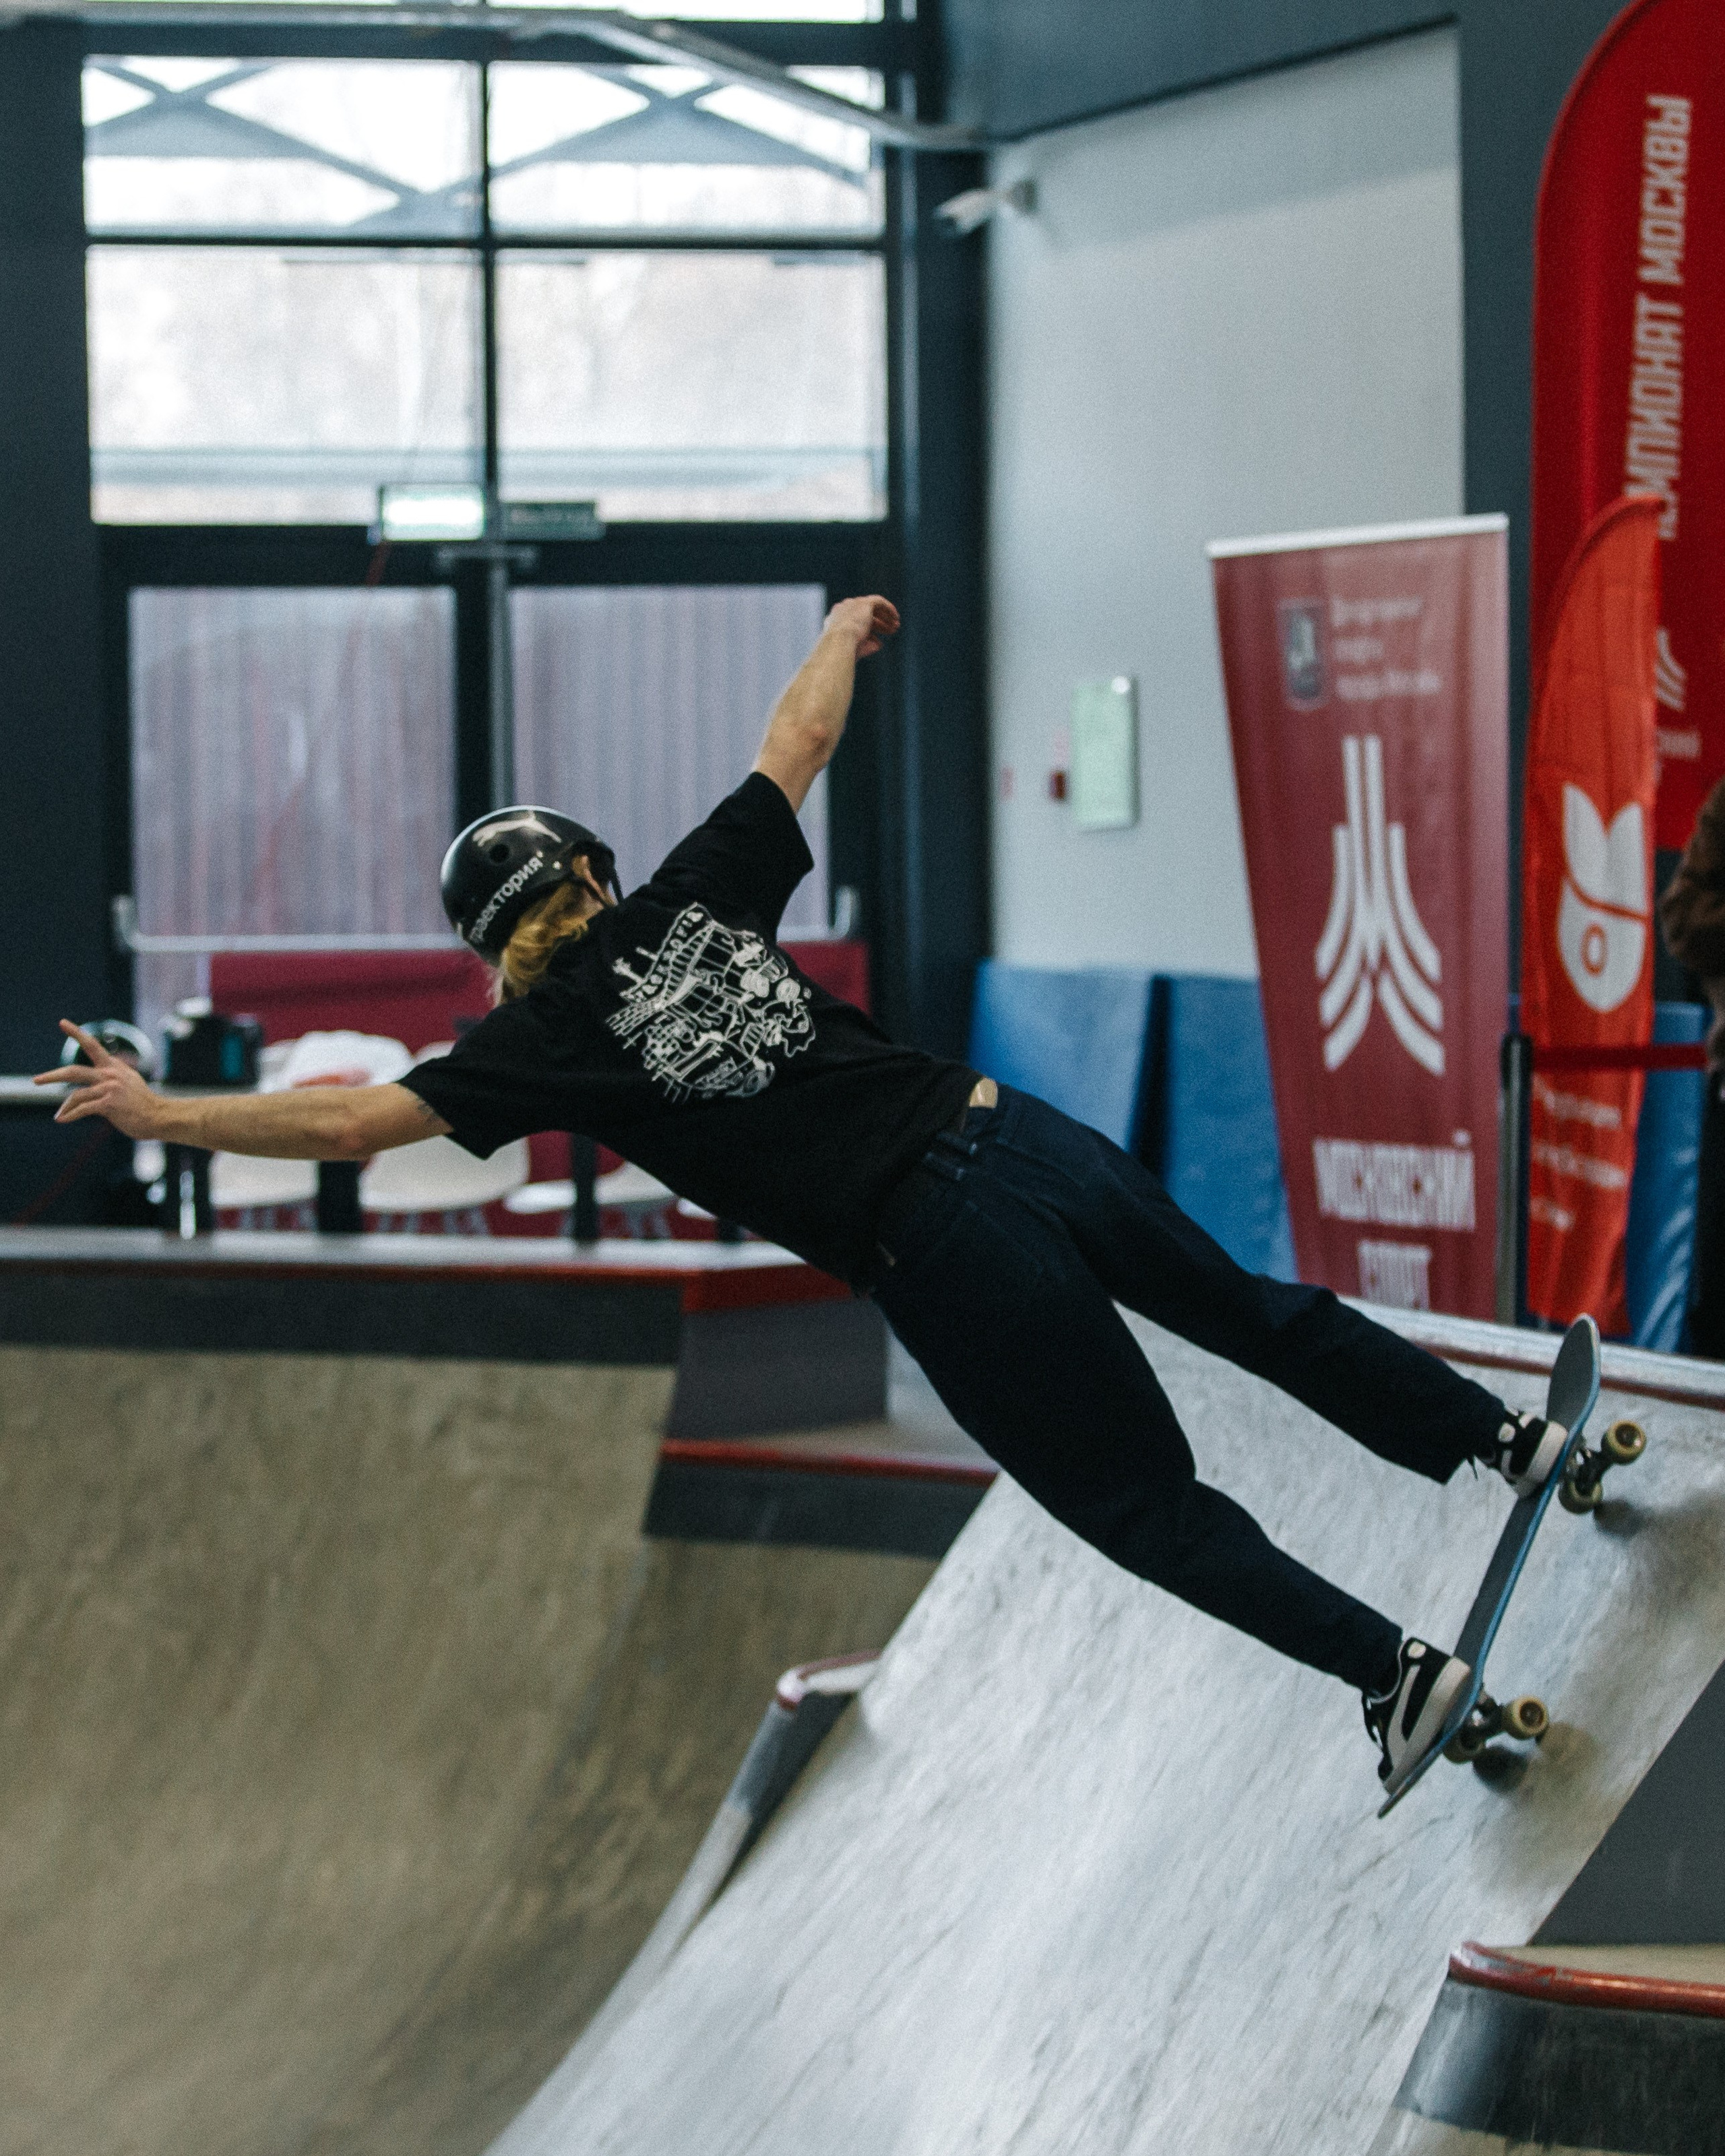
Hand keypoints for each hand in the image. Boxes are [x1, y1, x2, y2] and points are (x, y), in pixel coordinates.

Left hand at [35, 1021, 163, 1136]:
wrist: (159, 1116)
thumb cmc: (143, 1104)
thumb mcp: (129, 1083)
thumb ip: (112, 1077)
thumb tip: (97, 1081)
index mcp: (114, 1067)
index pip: (92, 1045)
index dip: (76, 1033)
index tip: (62, 1023)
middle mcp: (110, 1074)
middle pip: (74, 1071)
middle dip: (52, 1076)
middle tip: (36, 1080)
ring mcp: (109, 1088)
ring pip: (76, 1094)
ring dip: (64, 1107)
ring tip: (58, 1115)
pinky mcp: (109, 1104)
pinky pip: (83, 1109)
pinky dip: (70, 1115)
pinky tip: (62, 1120)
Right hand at [824, 594, 899, 659]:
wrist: (840, 642)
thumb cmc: (845, 650)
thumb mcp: (857, 648)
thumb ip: (867, 644)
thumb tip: (878, 643)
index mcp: (836, 620)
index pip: (855, 621)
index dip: (868, 628)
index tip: (877, 637)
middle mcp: (843, 609)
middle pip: (864, 613)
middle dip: (879, 622)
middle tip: (890, 630)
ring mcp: (853, 604)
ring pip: (872, 607)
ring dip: (885, 617)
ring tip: (895, 627)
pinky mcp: (864, 603)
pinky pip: (879, 601)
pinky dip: (888, 608)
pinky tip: (896, 617)